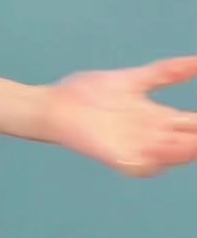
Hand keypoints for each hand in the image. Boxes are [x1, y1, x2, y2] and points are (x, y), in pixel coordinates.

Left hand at [46, 59, 196, 176]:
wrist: (54, 105)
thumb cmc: (90, 93)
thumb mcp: (137, 79)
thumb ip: (168, 72)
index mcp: (159, 118)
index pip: (196, 124)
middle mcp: (153, 135)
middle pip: (191, 141)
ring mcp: (137, 147)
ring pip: (173, 153)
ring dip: (187, 150)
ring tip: (194, 143)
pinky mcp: (118, 157)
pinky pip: (143, 165)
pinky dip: (157, 161)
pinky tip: (165, 152)